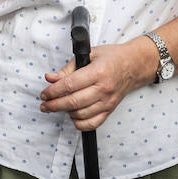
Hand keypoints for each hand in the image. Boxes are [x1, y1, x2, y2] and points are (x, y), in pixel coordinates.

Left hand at [38, 39, 152, 130]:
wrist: (134, 66)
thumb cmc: (111, 57)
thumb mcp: (89, 54)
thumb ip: (68, 68)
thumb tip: (50, 78)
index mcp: (98, 72)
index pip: (70, 85)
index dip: (53, 91)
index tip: (44, 93)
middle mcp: (104, 89)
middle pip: (74, 102)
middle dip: (54, 105)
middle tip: (44, 105)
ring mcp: (108, 102)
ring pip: (81, 114)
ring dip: (65, 112)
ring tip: (57, 106)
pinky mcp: (110, 110)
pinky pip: (93, 123)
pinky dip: (79, 123)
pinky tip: (72, 115)